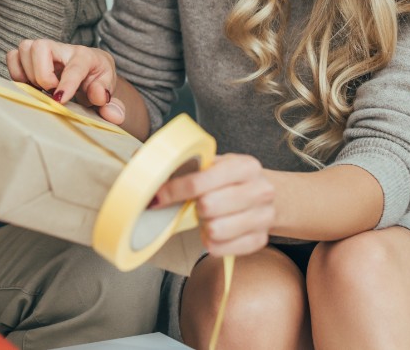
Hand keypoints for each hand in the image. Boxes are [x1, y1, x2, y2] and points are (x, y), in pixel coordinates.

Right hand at [6, 39, 125, 124]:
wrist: (90, 73)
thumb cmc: (97, 82)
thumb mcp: (108, 93)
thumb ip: (112, 104)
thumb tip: (113, 115)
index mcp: (86, 56)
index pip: (75, 66)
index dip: (67, 83)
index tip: (60, 100)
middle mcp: (63, 49)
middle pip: (41, 46)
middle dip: (42, 75)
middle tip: (51, 92)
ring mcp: (45, 49)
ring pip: (24, 48)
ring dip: (29, 74)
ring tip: (41, 89)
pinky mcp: (29, 55)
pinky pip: (12, 56)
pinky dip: (16, 73)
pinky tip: (30, 86)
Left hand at [156, 154, 274, 256]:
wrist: (269, 195)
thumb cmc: (232, 179)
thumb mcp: (214, 164)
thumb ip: (184, 164)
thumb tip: (140, 161)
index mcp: (244, 166)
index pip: (199, 182)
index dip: (173, 191)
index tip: (158, 197)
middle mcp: (260, 190)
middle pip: (208, 207)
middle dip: (194, 208)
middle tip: (195, 205)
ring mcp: (263, 217)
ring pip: (214, 230)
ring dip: (203, 226)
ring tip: (208, 217)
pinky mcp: (260, 241)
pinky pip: (220, 249)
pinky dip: (211, 243)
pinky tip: (215, 231)